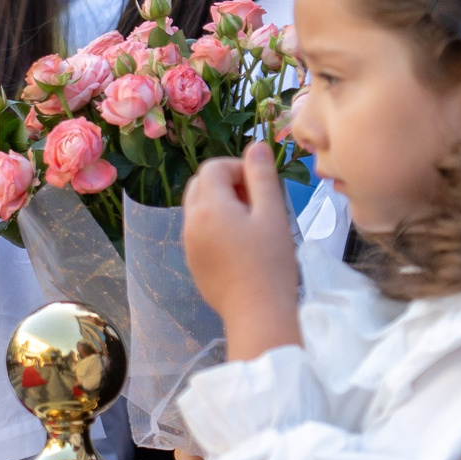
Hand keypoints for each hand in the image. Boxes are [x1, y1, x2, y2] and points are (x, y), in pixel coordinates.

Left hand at [182, 143, 300, 360]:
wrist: (257, 313)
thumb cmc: (270, 262)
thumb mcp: (272, 213)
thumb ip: (262, 176)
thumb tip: (256, 146)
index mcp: (209, 206)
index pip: (214, 167)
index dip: (239, 169)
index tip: (262, 187)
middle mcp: (190, 222)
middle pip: (201, 185)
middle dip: (227, 184)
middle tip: (257, 203)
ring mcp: (188, 244)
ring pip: (198, 208)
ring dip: (221, 205)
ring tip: (252, 225)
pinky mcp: (193, 263)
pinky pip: (199, 232)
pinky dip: (216, 227)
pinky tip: (241, 247)